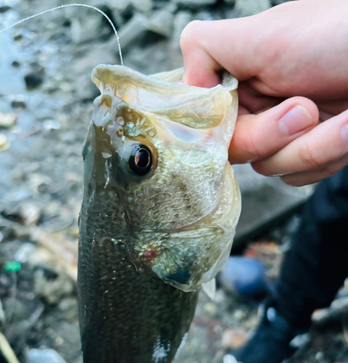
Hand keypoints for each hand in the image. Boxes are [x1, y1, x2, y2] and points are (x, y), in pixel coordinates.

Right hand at [180, 0, 347, 185]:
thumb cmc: (340, 34)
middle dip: (274, 136)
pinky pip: (303, 177)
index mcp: (239, 82)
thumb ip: (207, 49)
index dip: (227, 130)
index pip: (207, 126)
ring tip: (342, 117)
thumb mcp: (263, 34)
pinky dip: (329, 155)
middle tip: (305, 108)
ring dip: (312, 147)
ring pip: (274, 169)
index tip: (249, 117)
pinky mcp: (315, 154)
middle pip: (239, 154)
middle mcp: (258, 110)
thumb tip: (182, 85)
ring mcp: (287, 136)